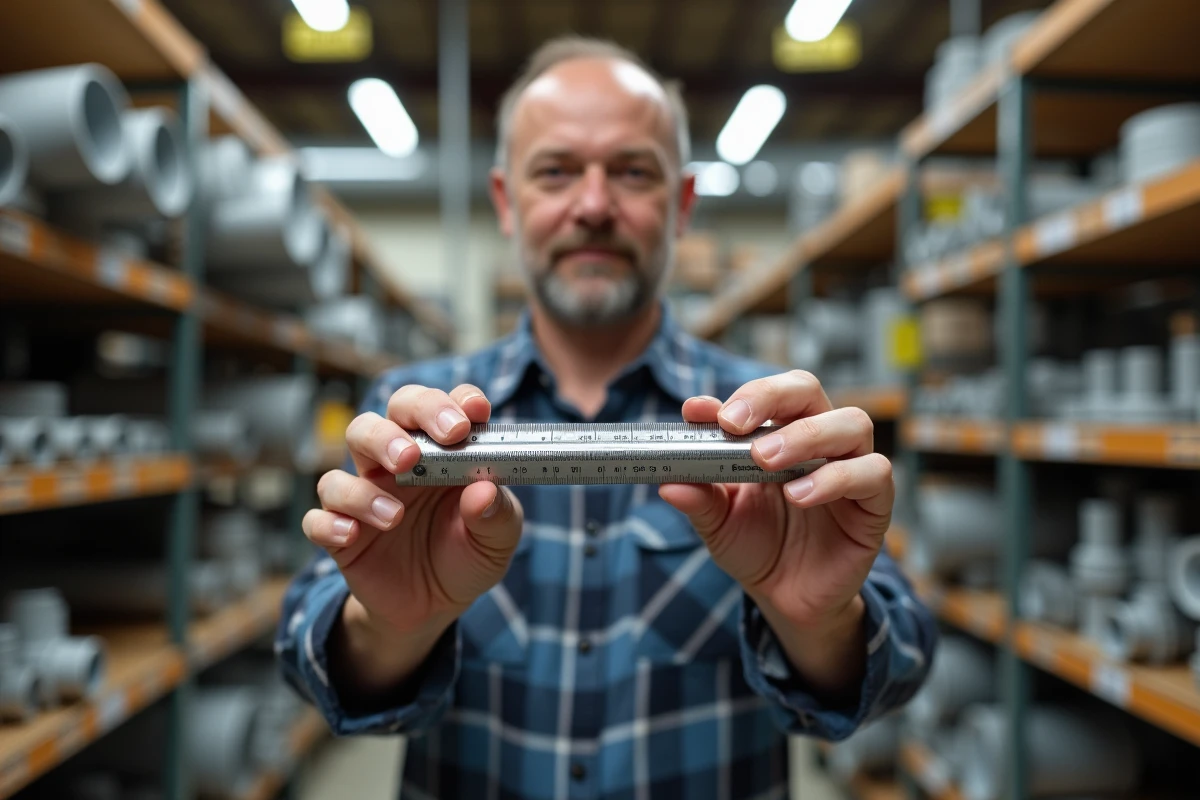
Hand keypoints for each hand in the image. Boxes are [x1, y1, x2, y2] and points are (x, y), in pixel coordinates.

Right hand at [303, 384, 524, 639]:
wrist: (434, 606)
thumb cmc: (468, 555)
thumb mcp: (497, 540)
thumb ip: (497, 514)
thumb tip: (485, 490)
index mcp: (442, 451)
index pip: (441, 407)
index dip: (454, 400)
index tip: (473, 413)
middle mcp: (400, 462)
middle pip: (385, 417)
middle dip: (396, 429)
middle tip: (414, 454)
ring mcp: (367, 493)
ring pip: (342, 466)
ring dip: (364, 485)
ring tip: (396, 515)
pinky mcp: (342, 533)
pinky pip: (317, 518)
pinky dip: (329, 523)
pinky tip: (351, 536)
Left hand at [659, 370, 891, 695]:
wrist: (787, 599)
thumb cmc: (755, 547)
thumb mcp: (717, 524)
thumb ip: (699, 498)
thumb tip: (668, 482)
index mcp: (777, 433)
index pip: (766, 394)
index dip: (737, 396)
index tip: (701, 411)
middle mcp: (818, 441)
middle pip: (808, 389)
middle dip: (770, 397)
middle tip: (733, 425)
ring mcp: (850, 467)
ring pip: (851, 423)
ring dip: (806, 435)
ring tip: (766, 460)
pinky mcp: (874, 503)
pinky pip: (872, 473)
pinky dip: (835, 478)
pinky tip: (799, 496)